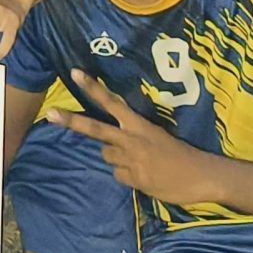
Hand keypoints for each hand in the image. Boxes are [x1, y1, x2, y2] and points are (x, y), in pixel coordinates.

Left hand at [48, 71, 224, 209]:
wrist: (202, 176)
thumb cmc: (182, 154)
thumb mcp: (157, 137)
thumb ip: (133, 137)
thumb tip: (112, 145)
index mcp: (140, 125)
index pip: (112, 102)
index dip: (93, 88)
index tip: (75, 73)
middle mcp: (131, 140)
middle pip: (95, 129)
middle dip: (71, 122)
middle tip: (51, 114)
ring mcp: (130, 160)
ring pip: (106, 156)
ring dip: (116, 158)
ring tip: (140, 161)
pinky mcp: (133, 179)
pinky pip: (118, 175)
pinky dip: (127, 176)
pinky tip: (146, 177)